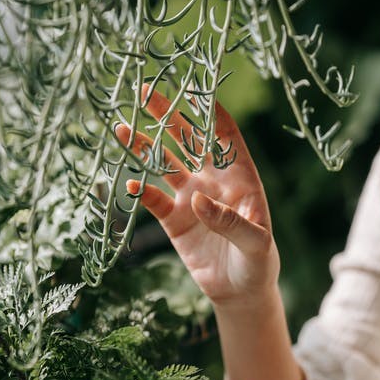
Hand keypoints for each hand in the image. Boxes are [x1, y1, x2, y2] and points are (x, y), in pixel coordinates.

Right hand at [115, 85, 279, 306]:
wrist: (240, 292)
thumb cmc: (258, 262)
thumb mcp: (255, 243)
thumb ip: (231, 221)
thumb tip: (198, 200)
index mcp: (240, 176)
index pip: (225, 135)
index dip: (210, 111)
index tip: (192, 88)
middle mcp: (213, 180)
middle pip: (188, 139)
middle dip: (168, 115)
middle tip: (144, 92)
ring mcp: (191, 197)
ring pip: (164, 163)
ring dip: (144, 147)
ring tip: (122, 128)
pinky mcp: (174, 219)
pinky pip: (153, 199)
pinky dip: (140, 191)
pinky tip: (128, 184)